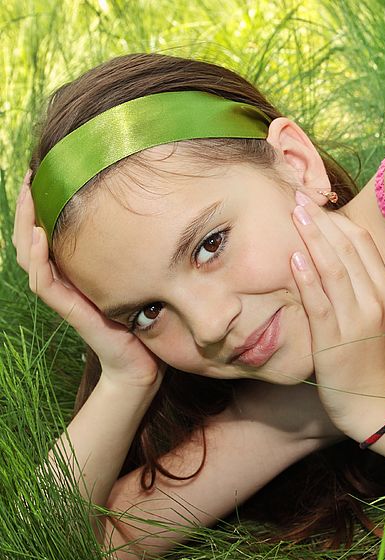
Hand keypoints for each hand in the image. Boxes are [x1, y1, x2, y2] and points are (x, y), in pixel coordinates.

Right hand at [13, 170, 165, 390]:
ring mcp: (66, 295)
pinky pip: (45, 283)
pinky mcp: (73, 311)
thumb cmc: (146, 319)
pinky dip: (39, 257)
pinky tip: (39, 234)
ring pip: (31, 256)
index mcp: (76, 270)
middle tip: (30, 174)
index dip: (42, 203)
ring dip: (27, 224)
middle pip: (31, 237)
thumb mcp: (142, 275)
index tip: (44, 171)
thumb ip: (140, 252)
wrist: (145, 364)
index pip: (48, 230)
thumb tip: (158, 213)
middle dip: (28, 205)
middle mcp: (65, 280)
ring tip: (29, 194)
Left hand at [289, 191, 384, 435]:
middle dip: (321, 220)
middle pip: (348, 248)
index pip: (362, 243)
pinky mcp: (335, 338)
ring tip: (294, 214)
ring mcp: (356, 318)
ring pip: (334, 268)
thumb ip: (358, 284)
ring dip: (312, 238)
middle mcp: (375, 299)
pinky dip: (307, 278)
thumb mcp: (373, 314)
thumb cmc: (368, 355)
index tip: (314, 202)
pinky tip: (293, 258)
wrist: (375, 400)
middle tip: (296, 197)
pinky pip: (320, 301)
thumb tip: (331, 252)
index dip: (336, 219)